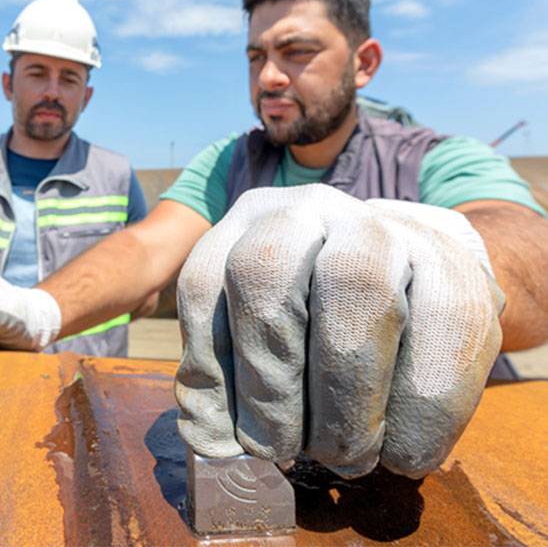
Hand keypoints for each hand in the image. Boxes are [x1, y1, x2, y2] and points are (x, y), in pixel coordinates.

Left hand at [174, 185, 503, 478]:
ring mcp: (387, 228)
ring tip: (340, 455)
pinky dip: (418, 416)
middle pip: (265, 274)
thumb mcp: (259, 336)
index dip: (210, 367)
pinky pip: (442, 337)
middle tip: (278, 448)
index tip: (227, 436)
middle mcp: (310, 209)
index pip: (206, 285)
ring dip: (344, 400)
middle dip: (268, 381)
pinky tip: (400, 454)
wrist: (425, 270)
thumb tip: (207, 440)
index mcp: (248, 225)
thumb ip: (225, 381)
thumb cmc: (323, 315)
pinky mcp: (458, 266)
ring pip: (356, 291)